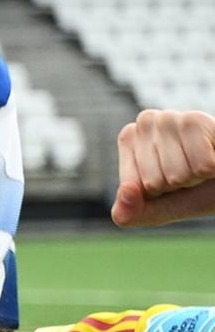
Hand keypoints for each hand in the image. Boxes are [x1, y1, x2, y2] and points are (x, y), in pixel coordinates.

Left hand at [110, 107, 214, 229]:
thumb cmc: (195, 187)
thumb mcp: (159, 209)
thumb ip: (131, 213)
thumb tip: (125, 192)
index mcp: (129, 139)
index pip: (131, 186)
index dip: (154, 193)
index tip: (169, 177)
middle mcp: (146, 121)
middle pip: (154, 182)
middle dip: (177, 184)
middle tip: (190, 169)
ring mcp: (171, 117)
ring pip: (177, 176)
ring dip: (196, 177)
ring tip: (203, 163)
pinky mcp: (197, 120)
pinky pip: (201, 167)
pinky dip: (212, 171)